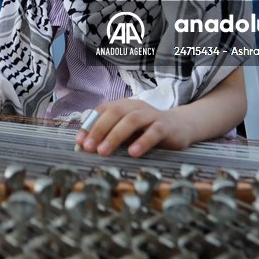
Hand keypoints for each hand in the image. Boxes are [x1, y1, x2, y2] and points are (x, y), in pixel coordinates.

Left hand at [74, 99, 191, 157]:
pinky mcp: (165, 126)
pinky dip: (142, 141)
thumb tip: (86, 146)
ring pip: (131, 120)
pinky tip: (133, 152)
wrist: (179, 127)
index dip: (90, 125)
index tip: (79, 141)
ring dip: (115, 135)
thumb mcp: (126, 132)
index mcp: (123, 105)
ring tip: (104, 152)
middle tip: (88, 148)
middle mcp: (135, 106)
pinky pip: (153, 132)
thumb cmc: (147, 130)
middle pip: (114, 113)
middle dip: (99, 130)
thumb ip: (110, 135)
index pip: (102, 110)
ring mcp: (151, 115)